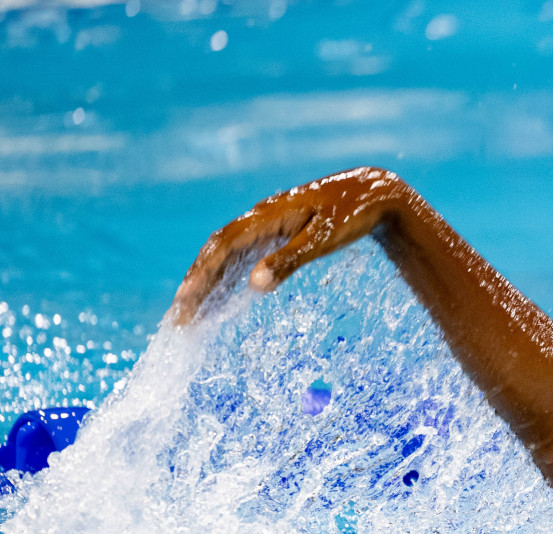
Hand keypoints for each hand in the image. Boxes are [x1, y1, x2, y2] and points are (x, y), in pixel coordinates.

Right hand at [168, 166, 413, 323]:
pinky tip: (222, 298)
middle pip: (217, 253)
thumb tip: (254, 285)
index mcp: (265, 216)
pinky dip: (229, 277)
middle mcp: (259, 218)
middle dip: (195, 285)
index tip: (184, 302)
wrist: (374, 193)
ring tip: (190, 316)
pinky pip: (244, 256)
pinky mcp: (277, 232)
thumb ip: (289, 261)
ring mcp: (266, 225)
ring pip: (228, 255)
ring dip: (207, 283)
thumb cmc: (351, 216)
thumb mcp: (322, 240)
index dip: (200, 275)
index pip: (221, 247)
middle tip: (177, 320)